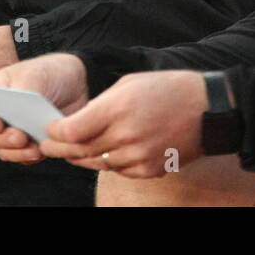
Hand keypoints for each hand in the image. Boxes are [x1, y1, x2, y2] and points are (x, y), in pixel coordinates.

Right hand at [0, 53, 89, 164]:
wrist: (75, 84)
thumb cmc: (49, 72)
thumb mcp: (35, 76)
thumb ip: (22, 92)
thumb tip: (14, 111)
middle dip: (2, 140)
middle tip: (20, 137)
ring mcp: (10, 130)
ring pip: (2, 150)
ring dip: (16, 153)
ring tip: (35, 149)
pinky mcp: (27, 144)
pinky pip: (21, 157)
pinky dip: (29, 157)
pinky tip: (41, 151)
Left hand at [40, 71, 209, 178]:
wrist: (208, 108)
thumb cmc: (166, 88)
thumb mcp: (128, 83)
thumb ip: (101, 104)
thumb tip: (78, 123)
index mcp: (117, 109)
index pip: (72, 132)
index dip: (55, 133)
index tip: (48, 130)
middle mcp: (126, 135)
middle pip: (81, 151)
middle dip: (60, 149)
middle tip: (47, 146)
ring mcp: (139, 156)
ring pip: (98, 163)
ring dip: (82, 158)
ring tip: (71, 151)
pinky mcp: (150, 169)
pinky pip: (119, 170)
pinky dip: (108, 162)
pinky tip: (104, 153)